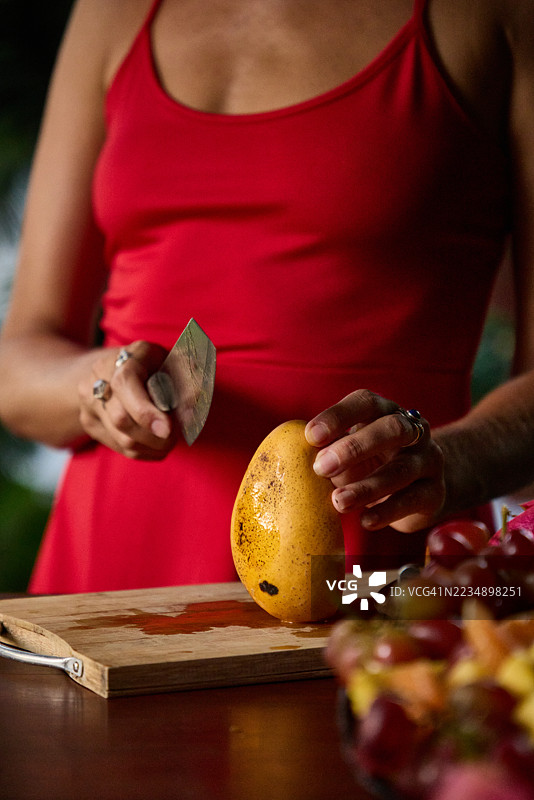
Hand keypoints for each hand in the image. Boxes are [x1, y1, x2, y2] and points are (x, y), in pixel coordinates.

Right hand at [79, 341, 178, 459]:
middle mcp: (99, 376)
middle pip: (121, 417)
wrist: (118, 367)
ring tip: (169, 441)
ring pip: (121, 438)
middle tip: (175, 436)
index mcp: (125, 357)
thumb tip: (191, 409)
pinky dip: (144, 451)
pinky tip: (157, 445)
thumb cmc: (157, 365)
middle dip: (154, 435)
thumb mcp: (177, 363)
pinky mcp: (89, 421)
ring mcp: (89, 400)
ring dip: (152, 446)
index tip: (167, 430)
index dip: (145, 411)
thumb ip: (186, 382)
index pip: (125, 383)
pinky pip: (118, 447)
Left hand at [305, 389, 444, 532]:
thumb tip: (297, 466)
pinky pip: (413, 499)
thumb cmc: (373, 464)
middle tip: (321, 467)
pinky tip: (365, 521)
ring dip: (367, 486)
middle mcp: (413, 431)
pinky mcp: (435, 492)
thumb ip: (330, 454)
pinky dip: (387, 511)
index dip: (338, 416)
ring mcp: (428, 461)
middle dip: (354, 447)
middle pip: (391, 429)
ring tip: (338, 501)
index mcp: (386, 412)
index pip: (366, 403)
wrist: (422, 488)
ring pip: (402, 469)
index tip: (310, 436)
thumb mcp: (350, 454)